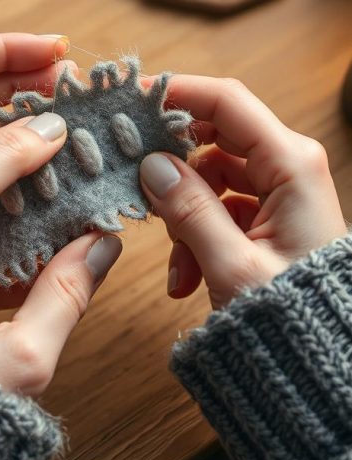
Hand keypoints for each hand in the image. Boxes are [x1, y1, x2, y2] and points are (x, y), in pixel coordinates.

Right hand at [140, 76, 346, 309]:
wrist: (324, 367)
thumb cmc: (293, 319)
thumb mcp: (232, 266)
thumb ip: (189, 209)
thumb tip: (152, 164)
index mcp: (291, 164)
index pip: (227, 102)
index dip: (180, 92)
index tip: (134, 98)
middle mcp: (289, 168)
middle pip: (215, 140)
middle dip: (175, 170)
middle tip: (137, 186)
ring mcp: (280, 193)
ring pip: (211, 178)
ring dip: (184, 217)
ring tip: (180, 267)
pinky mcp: (271, 218)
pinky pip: (221, 208)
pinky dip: (198, 237)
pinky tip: (188, 278)